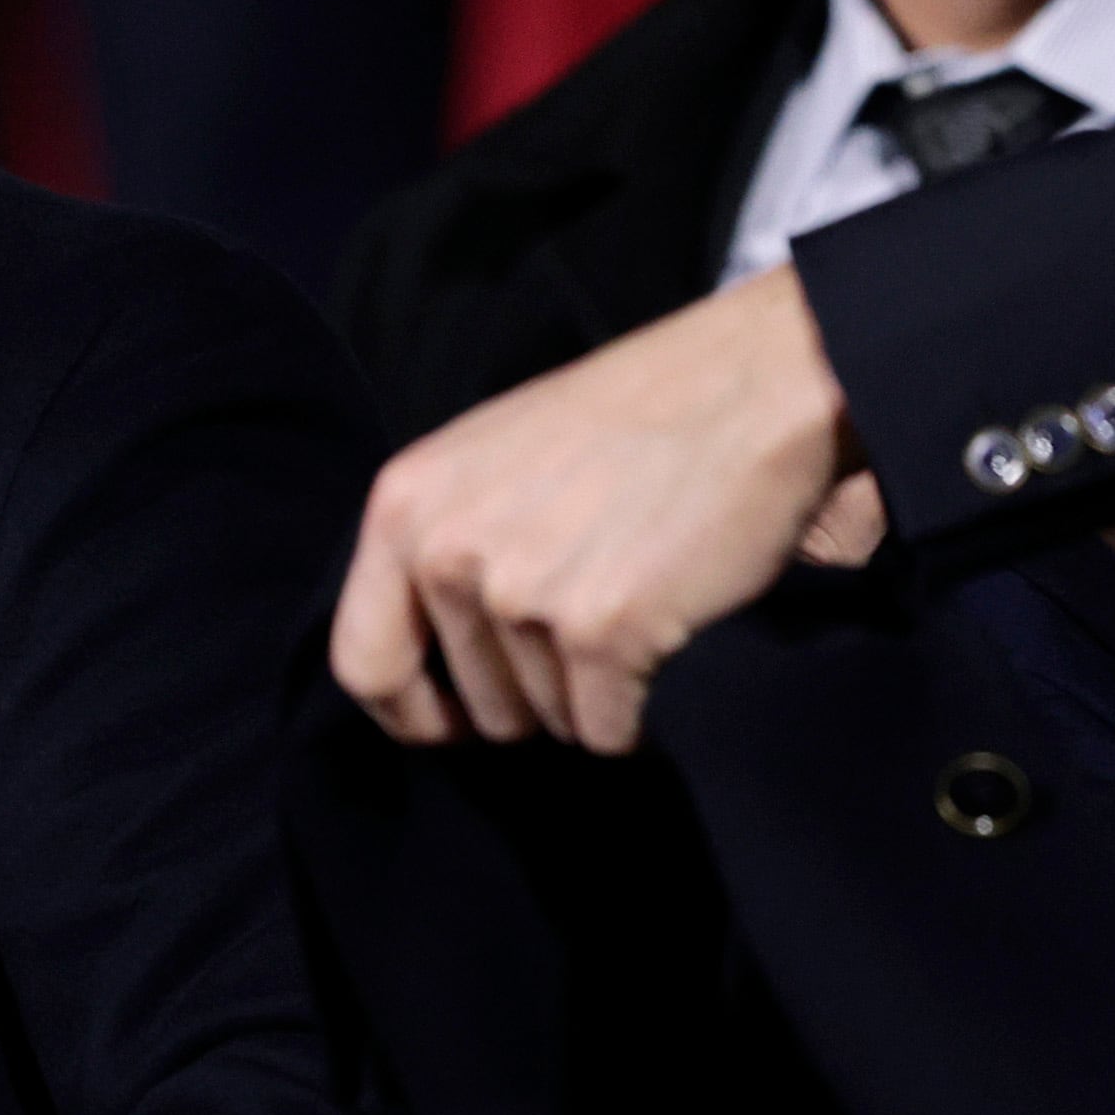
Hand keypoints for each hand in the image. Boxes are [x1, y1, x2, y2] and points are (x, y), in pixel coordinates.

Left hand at [330, 264, 864, 754]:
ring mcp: (521, 592)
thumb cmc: (627, 421)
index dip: (410, 713)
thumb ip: (437, 543)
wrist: (753, 385)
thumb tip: (419, 657)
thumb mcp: (486, 459)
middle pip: (467, 702)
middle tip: (579, 638)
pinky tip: (658, 645)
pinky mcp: (602, 630)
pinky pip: (603, 729)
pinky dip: (633, 715)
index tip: (452, 725)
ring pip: (542, 719)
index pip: (362, 663)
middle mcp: (446, 550)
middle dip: (523, 699)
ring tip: (628, 607)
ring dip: (586, 695)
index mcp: (402, 507)